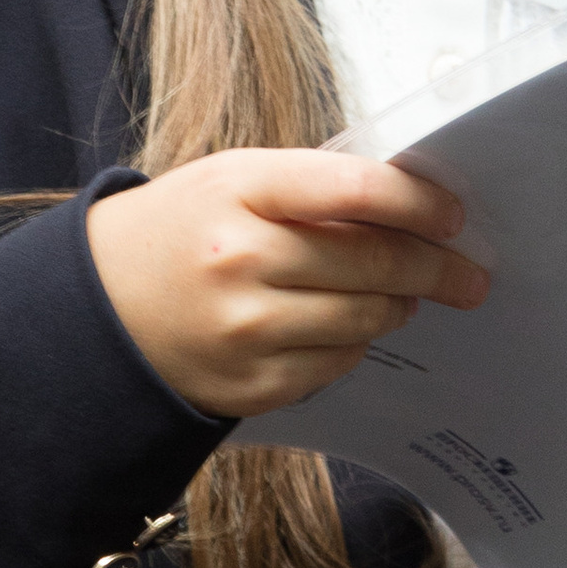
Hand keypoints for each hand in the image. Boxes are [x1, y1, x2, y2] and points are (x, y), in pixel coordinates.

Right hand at [86, 149, 485, 416]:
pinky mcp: (252, 385)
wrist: (98, 312)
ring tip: (402, 294)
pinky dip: (353, 343)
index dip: (420, 203)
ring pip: (368, 319)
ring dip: (398, 305)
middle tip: (468, 274)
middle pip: (376, 262)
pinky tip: (339, 326)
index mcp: (240, 189)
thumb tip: (414, 211)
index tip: (454, 216)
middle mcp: (242, 258)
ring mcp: (246, 329)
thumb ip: (314, 189)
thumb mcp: (233, 182)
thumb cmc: (183, 232)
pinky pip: (338, 364)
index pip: (358, 189)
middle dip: (436, 268)